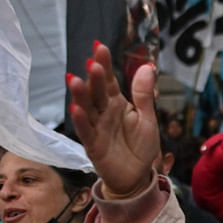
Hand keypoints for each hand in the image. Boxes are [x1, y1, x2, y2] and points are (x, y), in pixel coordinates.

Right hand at [67, 43, 159, 199]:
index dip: (104, 64)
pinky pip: (86, 132)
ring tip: (75, 79)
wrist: (137, 176)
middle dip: (93, 78)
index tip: (99, 46)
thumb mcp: (147, 118)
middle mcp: (104, 113)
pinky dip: (81, 120)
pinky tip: (75, 108)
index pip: (108, 81)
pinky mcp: (93, 146)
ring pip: (87, 109)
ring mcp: (97, 128)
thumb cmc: (140, 146)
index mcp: (117, 104)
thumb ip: (144, 95)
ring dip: (81, 96)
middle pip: (96, 92)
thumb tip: (147, 66)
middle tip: (92, 62)